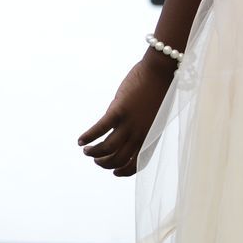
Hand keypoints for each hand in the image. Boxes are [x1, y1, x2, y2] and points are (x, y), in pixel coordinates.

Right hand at [78, 57, 175, 176]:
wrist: (162, 70)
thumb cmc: (159, 91)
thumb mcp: (155, 116)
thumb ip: (143, 128)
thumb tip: (125, 136)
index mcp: (151, 136)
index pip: (137, 163)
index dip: (124, 172)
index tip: (114, 172)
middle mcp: (141, 134)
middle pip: (118, 159)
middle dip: (104, 163)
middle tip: (95, 159)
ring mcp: (130, 123)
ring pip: (107, 148)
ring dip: (93, 153)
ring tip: (86, 150)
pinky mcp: (119, 110)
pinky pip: (100, 129)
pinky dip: (88, 137)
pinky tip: (80, 140)